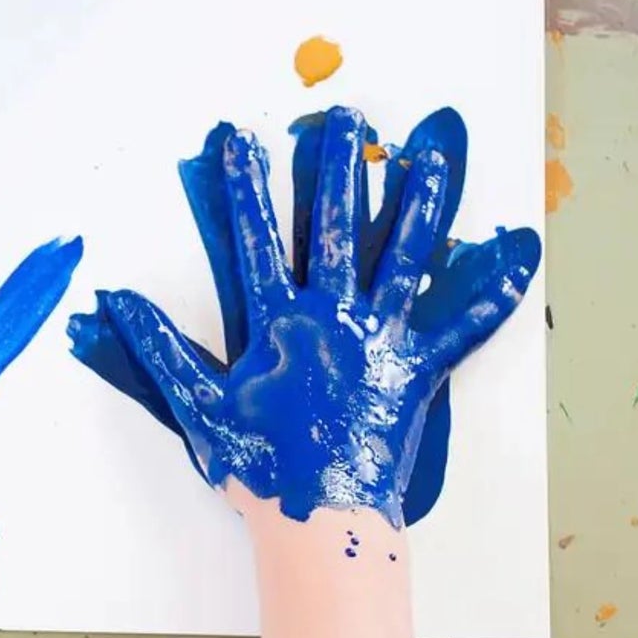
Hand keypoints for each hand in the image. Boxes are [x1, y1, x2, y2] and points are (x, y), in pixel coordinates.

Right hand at [69, 106, 540, 527]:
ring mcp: (380, 340)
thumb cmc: (260, 466)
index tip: (239, 137)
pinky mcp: (418, 370)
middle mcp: (332, 317)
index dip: (245, 186)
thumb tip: (117, 300)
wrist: (321, 520)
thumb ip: (160, 348)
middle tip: (346, 117)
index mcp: (278, 323)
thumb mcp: (198, 405)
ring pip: (403, 259)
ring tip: (430, 155)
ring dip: (417, 203)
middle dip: (338, 169)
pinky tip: (520, 255)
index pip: (257, 239)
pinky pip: (461, 328)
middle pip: (337, 229)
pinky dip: (492, 294)